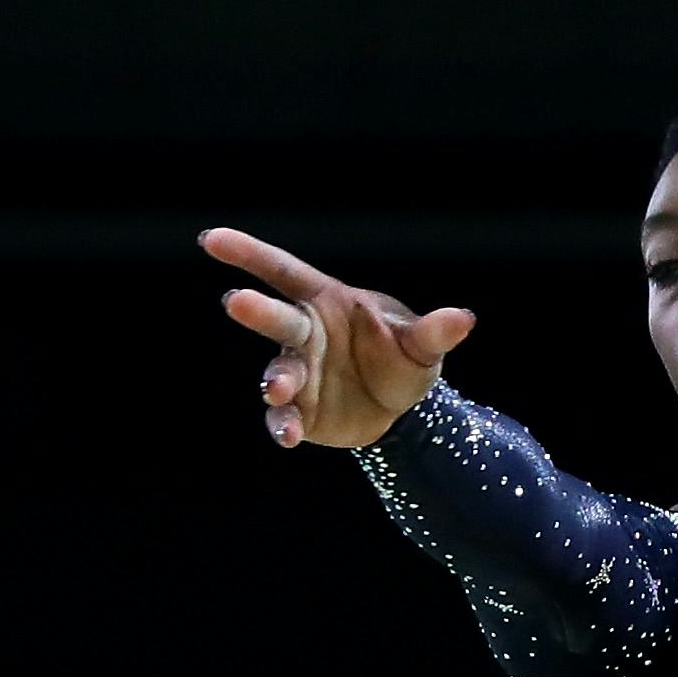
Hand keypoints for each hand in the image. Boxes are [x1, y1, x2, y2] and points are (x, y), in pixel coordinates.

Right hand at [201, 224, 477, 449]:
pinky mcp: (301, 411)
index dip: (249, 254)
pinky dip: (284, 425)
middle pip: (277, 319)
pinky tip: (288, 437)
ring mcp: (298, 372)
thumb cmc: (403, 358)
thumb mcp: (422, 345)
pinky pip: (285, 417)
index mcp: (325, 302)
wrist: (404, 408)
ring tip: (277, 388)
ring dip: (275, 379)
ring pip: (278, 372)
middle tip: (235, 301)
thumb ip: (435, 332)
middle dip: (256, 311)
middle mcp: (304, 334)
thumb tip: (465, 318)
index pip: (283, 272)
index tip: (212, 239)